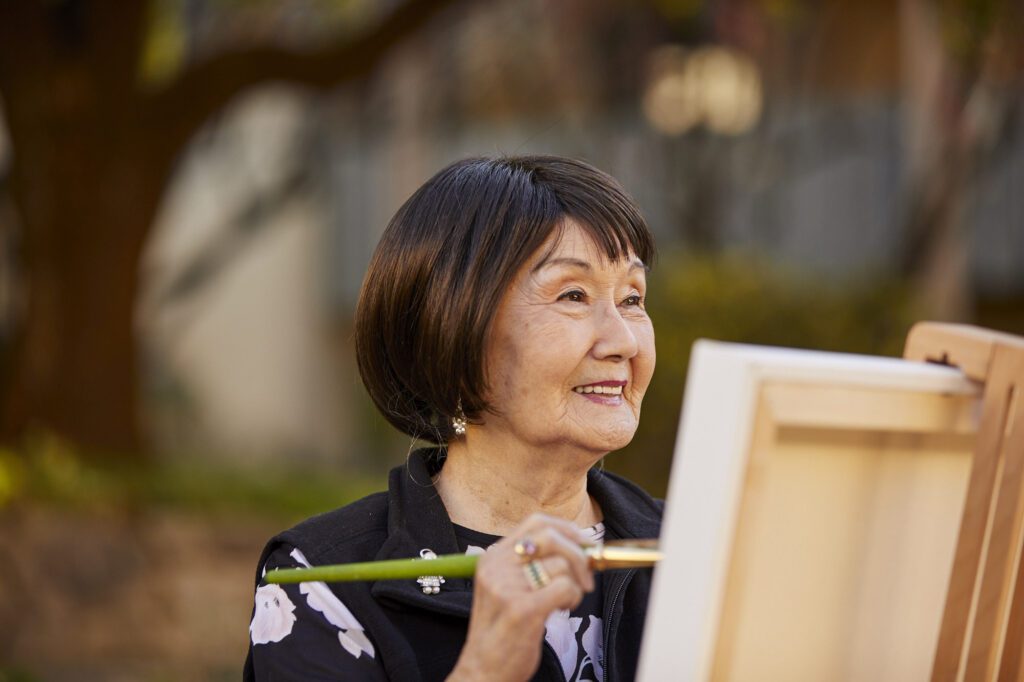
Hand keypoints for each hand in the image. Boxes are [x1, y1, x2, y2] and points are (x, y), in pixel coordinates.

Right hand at [446, 513, 595, 681]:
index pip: (535, 522)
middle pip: (551, 537)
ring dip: (575, 584)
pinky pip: (565, 587)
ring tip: (564, 602)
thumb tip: (579, 547)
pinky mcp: (523, 609)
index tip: (583, 543)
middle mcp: (497, 567)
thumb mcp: (506, 588)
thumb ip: (532, 565)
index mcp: (492, 557)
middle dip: (579, 554)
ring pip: (562, 565)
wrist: (482, 671)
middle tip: (586, 576)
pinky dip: (572, 598)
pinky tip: (561, 609)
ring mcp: (508, 587)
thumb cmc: (502, 631)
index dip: (566, 528)